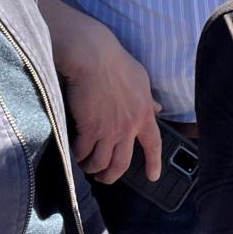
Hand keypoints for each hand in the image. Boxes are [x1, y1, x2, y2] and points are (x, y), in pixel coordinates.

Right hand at [64, 28, 160, 184]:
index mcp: (144, 114)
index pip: (153, 144)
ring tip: (86, 166)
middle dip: (112, 175)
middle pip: (122, 163)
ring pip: (101, 162)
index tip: (152, 177)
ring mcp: (109, 130)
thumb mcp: (140, 79)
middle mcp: (129, 126)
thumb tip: (158, 108)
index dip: (154, 162)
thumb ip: (148, 98)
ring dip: (92, 168)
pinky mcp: (89, 128)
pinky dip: (78, 155)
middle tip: (104, 178)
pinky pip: (82, 152)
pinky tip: (74, 152)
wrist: (93, 56)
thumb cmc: (116, 61)